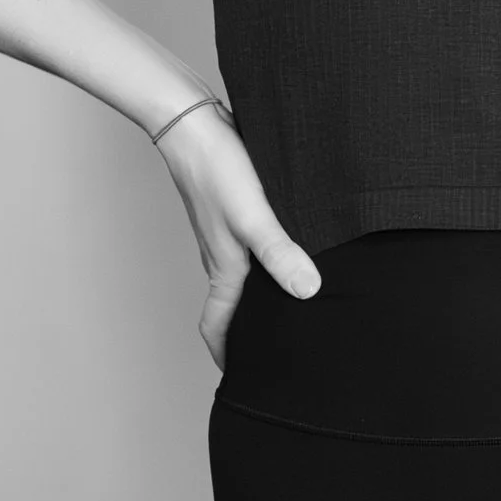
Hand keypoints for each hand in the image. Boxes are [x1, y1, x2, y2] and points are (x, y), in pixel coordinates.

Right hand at [155, 102, 318, 365]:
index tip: (244, 380)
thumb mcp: (254, 215)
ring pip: (242, 275)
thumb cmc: (219, 169)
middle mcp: (223, 255)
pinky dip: (268, 258)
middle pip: (232, 306)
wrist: (191, 120)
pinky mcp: (235, 207)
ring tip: (293, 303)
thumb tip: (308, 293)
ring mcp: (226, 231)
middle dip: (250, 331)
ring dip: (261, 294)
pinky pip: (251, 245)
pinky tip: (294, 245)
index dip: (227, 355)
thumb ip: (280, 253)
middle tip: (280, 348)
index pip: (218, 325)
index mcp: (224, 267)